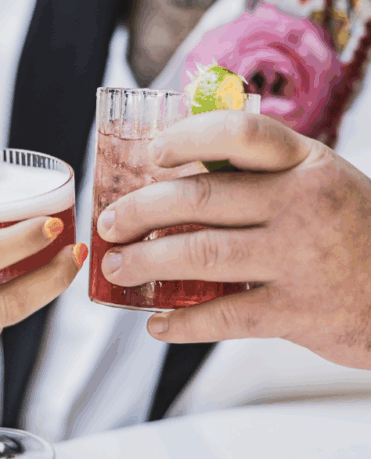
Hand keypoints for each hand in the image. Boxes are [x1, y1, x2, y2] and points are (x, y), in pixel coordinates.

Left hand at [96, 111, 370, 368]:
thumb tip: (183, 171)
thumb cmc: (356, 233)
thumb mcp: (324, 183)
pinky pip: (223, 316)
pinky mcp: (297, 311)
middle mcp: (302, 204)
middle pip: (202, 196)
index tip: (152, 154)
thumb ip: (268, 174)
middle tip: (111, 223)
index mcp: (307, 163)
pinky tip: (157, 325)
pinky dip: (182, 324)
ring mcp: (300, 258)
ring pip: (201, 252)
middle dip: (141, 210)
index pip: (239, 134)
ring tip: (116, 267)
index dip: (187, 137)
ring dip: (146, 261)